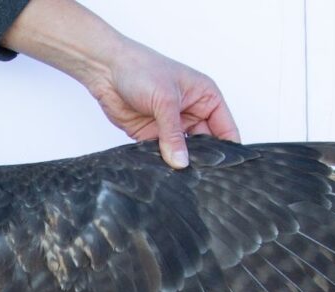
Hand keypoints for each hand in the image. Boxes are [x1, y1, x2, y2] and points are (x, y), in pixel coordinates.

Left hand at [85, 39, 238, 168]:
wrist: (106, 69)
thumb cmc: (140, 69)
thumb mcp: (165, 100)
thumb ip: (173, 134)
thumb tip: (181, 162)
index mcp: (206, 98)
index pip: (226, 129)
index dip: (229, 151)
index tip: (225, 171)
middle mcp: (192, 113)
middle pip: (207, 146)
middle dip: (204, 162)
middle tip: (202, 180)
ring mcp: (172, 126)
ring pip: (184, 154)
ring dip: (182, 165)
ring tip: (183, 180)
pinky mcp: (152, 136)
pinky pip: (163, 156)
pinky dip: (163, 164)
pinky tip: (163, 174)